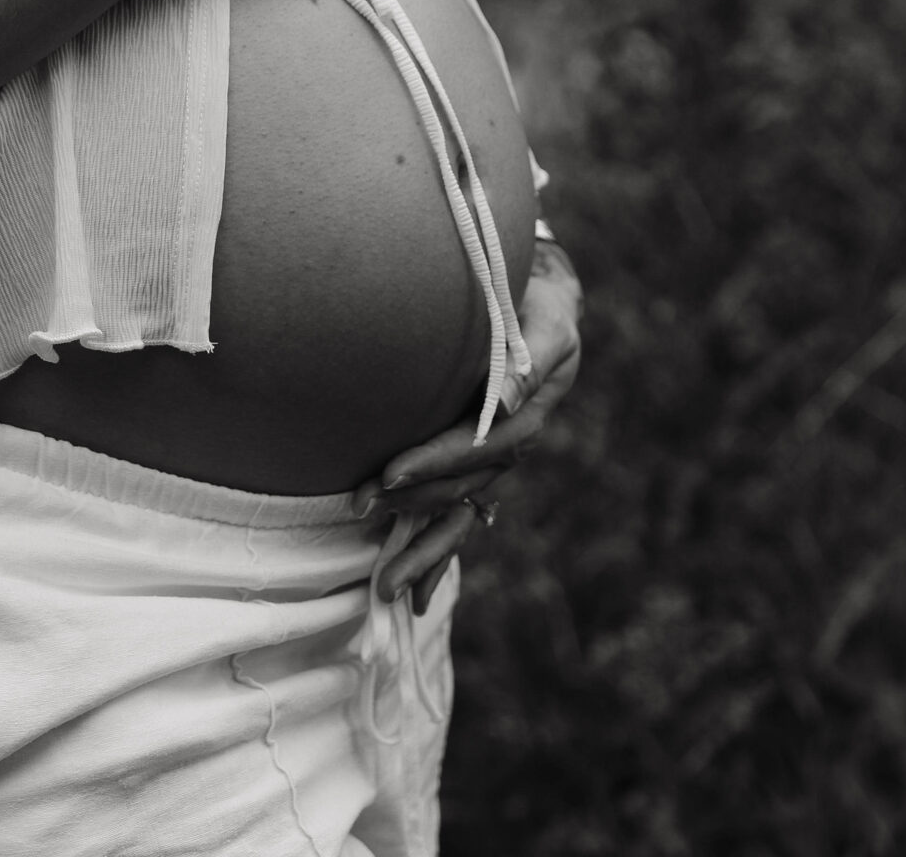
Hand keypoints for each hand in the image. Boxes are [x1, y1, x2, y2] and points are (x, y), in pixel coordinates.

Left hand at [354, 234, 582, 608]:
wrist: (546, 313)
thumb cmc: (541, 311)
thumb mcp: (547, 330)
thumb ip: (528, 364)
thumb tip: (510, 403)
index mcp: (524, 421)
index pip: (475, 447)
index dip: (434, 463)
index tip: (390, 475)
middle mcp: (506, 452)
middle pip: (459, 491)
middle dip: (410, 506)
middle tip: (358, 511)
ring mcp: (490, 466)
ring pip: (456, 515)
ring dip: (421, 549)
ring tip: (385, 586)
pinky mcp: (474, 467)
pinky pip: (455, 517)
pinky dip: (435, 553)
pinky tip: (412, 593)